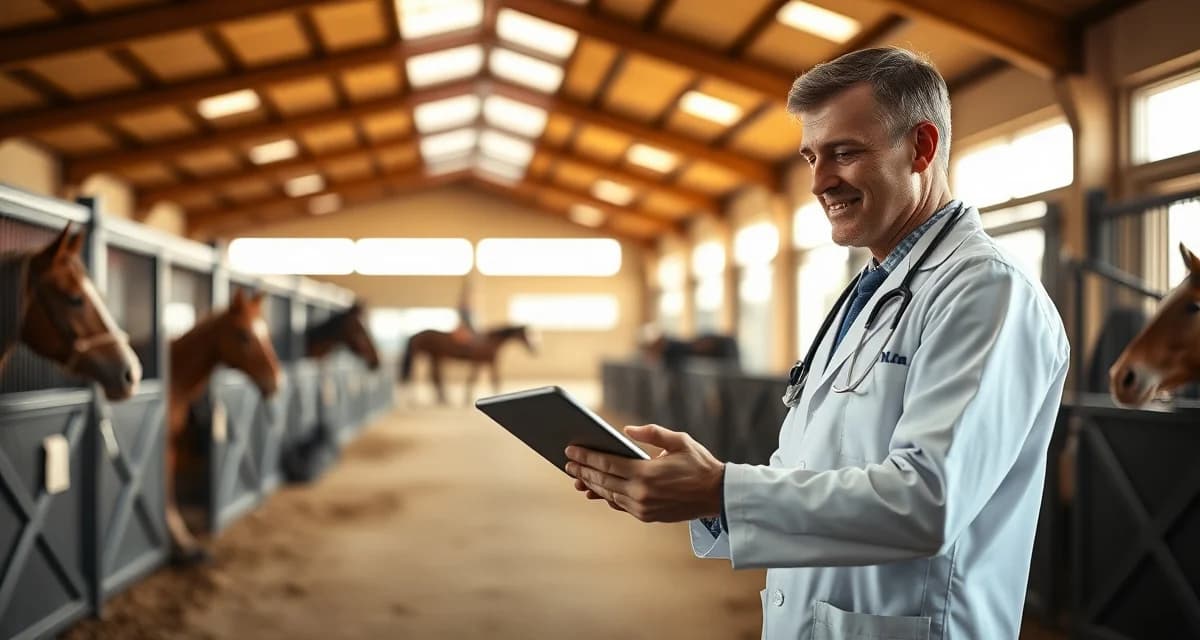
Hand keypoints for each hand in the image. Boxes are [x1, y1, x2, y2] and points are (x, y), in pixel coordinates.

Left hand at [564, 424, 724, 522]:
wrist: (717, 495)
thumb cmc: (699, 464)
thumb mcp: (679, 440)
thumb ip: (651, 433)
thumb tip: (627, 430)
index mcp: (646, 473)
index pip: (607, 464)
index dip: (586, 457)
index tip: (571, 450)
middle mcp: (641, 493)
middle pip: (603, 481)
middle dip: (582, 471)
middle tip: (567, 463)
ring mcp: (643, 508)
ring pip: (609, 495)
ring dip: (591, 485)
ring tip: (577, 477)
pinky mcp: (647, 516)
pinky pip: (620, 505)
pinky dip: (607, 496)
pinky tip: (598, 489)